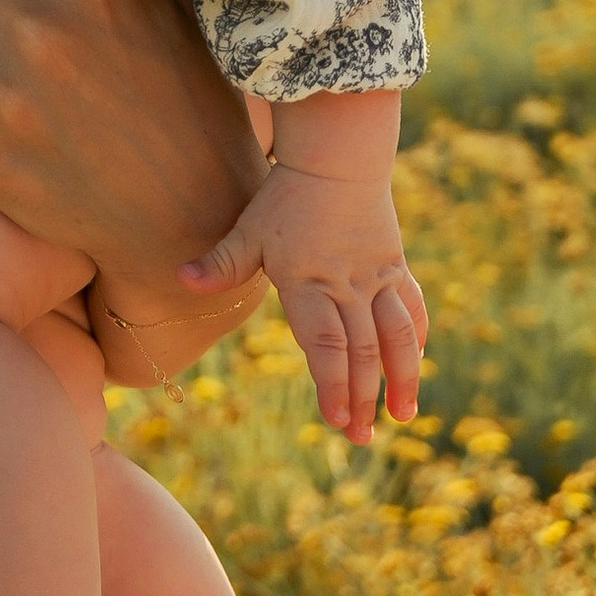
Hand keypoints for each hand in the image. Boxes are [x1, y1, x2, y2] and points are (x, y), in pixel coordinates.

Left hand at [177, 162, 425, 444]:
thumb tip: (180, 279)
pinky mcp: (395, 268)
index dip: (333, 382)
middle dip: (362, 397)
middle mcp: (348, 285)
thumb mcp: (249, 228)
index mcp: (309, 281)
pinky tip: (414, 365)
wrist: (338, 158)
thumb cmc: (285, 197)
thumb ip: (221, 262)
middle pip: (361, 350)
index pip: (326, 342)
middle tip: (359, 437)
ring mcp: (377, 278)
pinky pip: (411, 309)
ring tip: (403, 416)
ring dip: (402, 377)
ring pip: (397, 335)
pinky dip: (415, 340)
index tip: (337, 419)